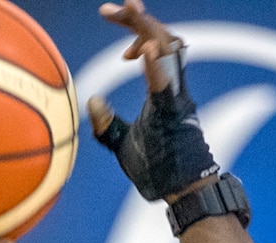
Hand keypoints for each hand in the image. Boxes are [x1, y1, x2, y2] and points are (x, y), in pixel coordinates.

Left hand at [86, 0, 218, 200]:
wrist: (181, 192)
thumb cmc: (158, 169)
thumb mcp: (122, 143)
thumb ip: (107, 123)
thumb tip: (93, 100)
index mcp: (163, 89)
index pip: (152, 45)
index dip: (133, 25)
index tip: (109, 14)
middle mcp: (173, 87)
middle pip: (161, 38)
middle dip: (137, 17)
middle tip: (108, 8)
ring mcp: (175, 99)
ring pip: (169, 51)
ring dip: (147, 29)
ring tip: (128, 9)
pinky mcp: (173, 117)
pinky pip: (166, 88)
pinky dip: (156, 69)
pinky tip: (143, 52)